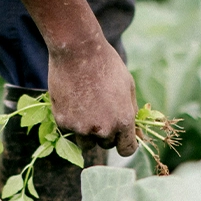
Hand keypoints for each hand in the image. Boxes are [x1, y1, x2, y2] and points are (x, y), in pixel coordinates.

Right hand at [47, 37, 137, 156]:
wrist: (78, 50)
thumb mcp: (128, 87)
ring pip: (86, 142)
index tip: (120, 137)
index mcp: (123, 121)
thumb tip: (136, 134)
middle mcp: (103, 129)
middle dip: (105, 133)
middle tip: (99, 110)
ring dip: (87, 132)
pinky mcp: (63, 122)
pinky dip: (71, 119)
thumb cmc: (107, 65)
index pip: (127, 149)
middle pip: (105, 144)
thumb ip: (131, 113)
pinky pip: (70, 130)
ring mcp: (81, 127)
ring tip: (85, 107)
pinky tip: (73, 99)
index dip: (125, 144)